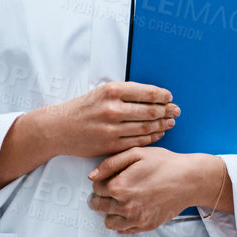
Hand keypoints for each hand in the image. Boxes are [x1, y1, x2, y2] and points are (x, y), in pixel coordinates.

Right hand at [40, 81, 179, 158]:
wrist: (60, 128)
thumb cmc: (82, 109)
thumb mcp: (101, 92)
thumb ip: (125, 93)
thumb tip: (152, 95)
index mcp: (111, 91)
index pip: (146, 92)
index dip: (162, 95)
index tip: (169, 97)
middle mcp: (112, 109)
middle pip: (149, 111)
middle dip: (166, 111)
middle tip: (176, 111)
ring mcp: (111, 129)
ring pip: (145, 127)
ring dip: (162, 125)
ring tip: (170, 122)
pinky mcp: (110, 145)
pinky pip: (137, 141)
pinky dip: (151, 137)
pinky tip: (158, 133)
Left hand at [87, 147, 216, 234]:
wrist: (189, 179)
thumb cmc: (164, 163)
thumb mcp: (136, 154)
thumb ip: (110, 164)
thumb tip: (92, 176)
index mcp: (119, 186)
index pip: (95, 188)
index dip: (102, 181)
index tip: (112, 177)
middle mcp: (125, 206)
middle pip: (98, 205)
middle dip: (102, 196)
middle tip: (115, 189)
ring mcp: (135, 218)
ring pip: (108, 221)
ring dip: (110, 211)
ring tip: (121, 201)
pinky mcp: (145, 226)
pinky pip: (123, 230)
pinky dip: (123, 221)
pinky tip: (131, 209)